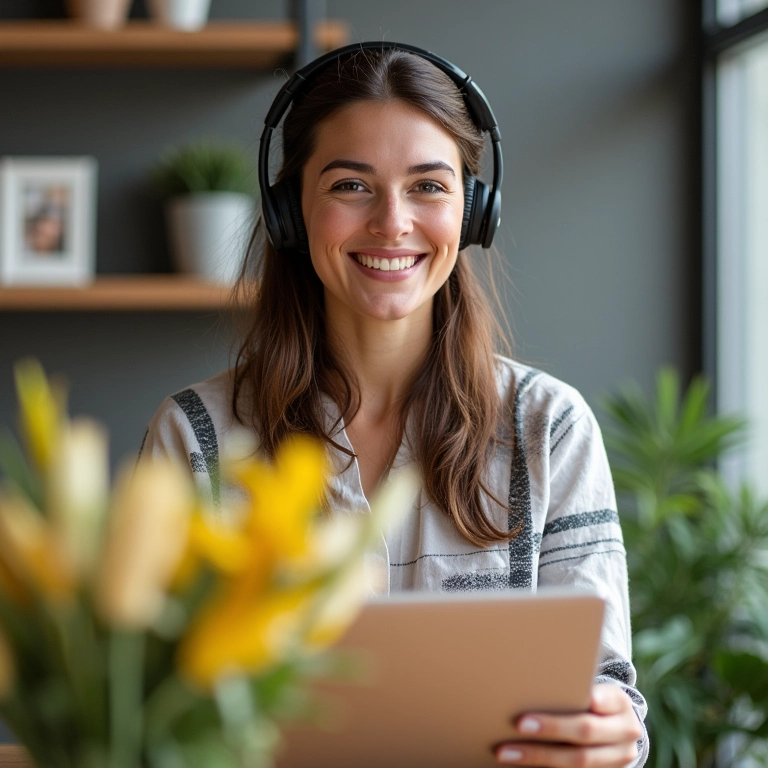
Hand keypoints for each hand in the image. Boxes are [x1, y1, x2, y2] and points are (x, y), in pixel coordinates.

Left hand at [494, 683, 642, 766]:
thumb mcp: (594, 686)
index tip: (562, 699)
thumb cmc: (593, 699)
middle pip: (585, 731)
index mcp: (621, 704)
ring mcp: (616, 760)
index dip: (583, 696)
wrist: (617, 728)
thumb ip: (575, 685)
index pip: (602, 700)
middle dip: (551, 728)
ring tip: (506, 752)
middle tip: (518, 724)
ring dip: (539, 757)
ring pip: (577, 761)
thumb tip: (531, 677)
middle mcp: (625, 733)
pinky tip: (519, 765)